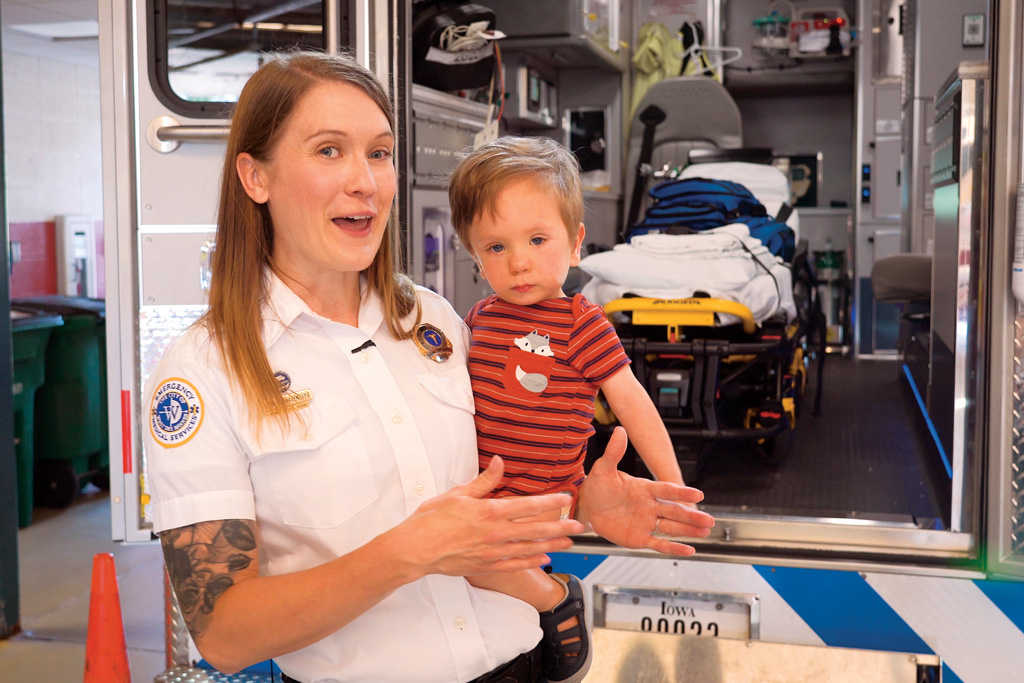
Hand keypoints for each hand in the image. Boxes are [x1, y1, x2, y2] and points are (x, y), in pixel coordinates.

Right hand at [394, 456, 584, 577]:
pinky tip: (544, 558)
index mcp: (489, 512)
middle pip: (535, 529)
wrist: (415, 549)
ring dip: (552, 544)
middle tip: (579, 525)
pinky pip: (514, 564)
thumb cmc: (431, 520)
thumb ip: (483, 480)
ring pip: (529, 548)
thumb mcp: (457, 493)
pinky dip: (531, 561)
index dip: (550, 502)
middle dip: (560, 526)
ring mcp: (492, 552)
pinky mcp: (486, 566)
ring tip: (569, 542)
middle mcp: (495, 533)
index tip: (566, 498)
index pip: (527, 506)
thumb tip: (498, 462)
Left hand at [577, 427, 714, 556]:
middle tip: (709, 519)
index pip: (666, 490)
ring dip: (689, 530)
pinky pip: (659, 543)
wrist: (587, 507)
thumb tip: (620, 431)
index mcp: (645, 488)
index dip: (682, 493)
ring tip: (706, 531)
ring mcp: (646, 522)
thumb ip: (614, 452)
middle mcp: (650, 506)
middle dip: (691, 515)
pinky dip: (674, 547)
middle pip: (674, 511)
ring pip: (671, 527)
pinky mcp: (639, 538)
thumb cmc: (597, 486)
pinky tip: (689, 550)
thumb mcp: (603, 469)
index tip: (698, 494)